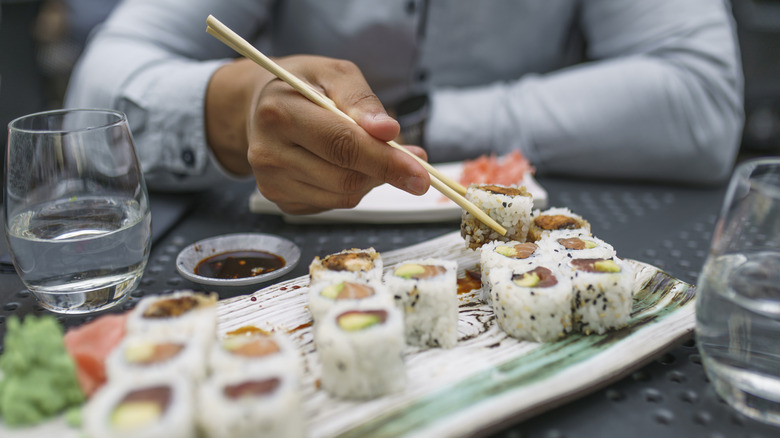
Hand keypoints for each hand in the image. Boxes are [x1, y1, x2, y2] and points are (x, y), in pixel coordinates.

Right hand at [206, 56, 429, 214]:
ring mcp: (271, 182)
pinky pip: (332, 204)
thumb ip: (363, 101)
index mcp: (279, 112)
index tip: (421, 173)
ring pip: (343, 197)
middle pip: (344, 177)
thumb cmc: (304, 86)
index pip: (342, 145)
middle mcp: (268, 152)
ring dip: (370, 180)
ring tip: (371, 154)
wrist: (261, 106)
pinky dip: (352, 188)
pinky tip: (344, 165)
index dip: (386, 161)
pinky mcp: (280, 201)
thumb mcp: (335, 74)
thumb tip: (388, 131)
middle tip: (413, 163)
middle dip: (385, 172)